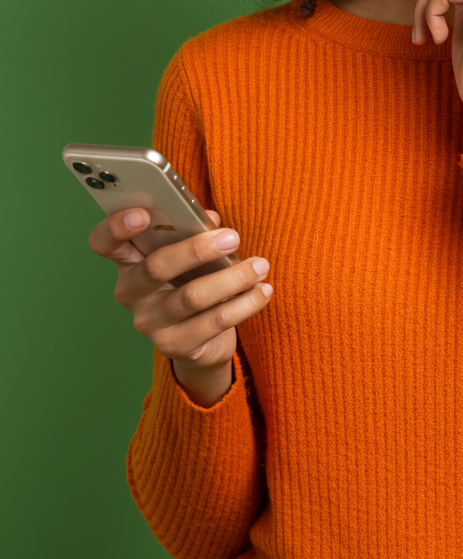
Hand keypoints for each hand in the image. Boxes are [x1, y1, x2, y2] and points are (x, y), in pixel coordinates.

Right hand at [88, 206, 272, 406]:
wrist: (202, 340)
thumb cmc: (193, 279)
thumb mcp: (192, 253)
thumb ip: (196, 230)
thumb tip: (210, 219)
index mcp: (129, 261)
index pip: (104, 243)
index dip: (116, 227)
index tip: (143, 212)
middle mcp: (131, 293)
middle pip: (155, 267)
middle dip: (196, 249)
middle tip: (232, 237)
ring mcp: (150, 322)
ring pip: (191, 296)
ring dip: (231, 278)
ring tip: (260, 266)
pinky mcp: (175, 346)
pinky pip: (214, 322)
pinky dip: (244, 303)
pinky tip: (263, 291)